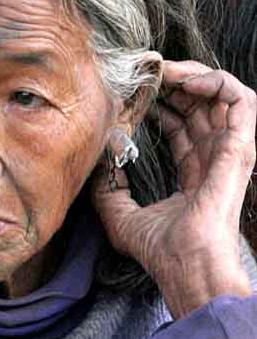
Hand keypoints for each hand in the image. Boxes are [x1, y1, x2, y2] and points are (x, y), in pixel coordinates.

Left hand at [92, 60, 256, 317]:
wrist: (186, 268)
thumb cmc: (161, 250)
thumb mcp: (121, 214)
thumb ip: (107, 187)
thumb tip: (96, 159)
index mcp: (194, 169)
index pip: (181, 123)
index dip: (161, 101)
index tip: (136, 89)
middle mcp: (214, 156)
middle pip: (200, 104)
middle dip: (175, 81)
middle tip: (148, 72)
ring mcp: (229, 151)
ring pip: (223, 95)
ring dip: (195, 75)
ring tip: (166, 71)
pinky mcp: (238, 148)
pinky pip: (242, 102)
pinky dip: (217, 82)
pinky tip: (186, 82)